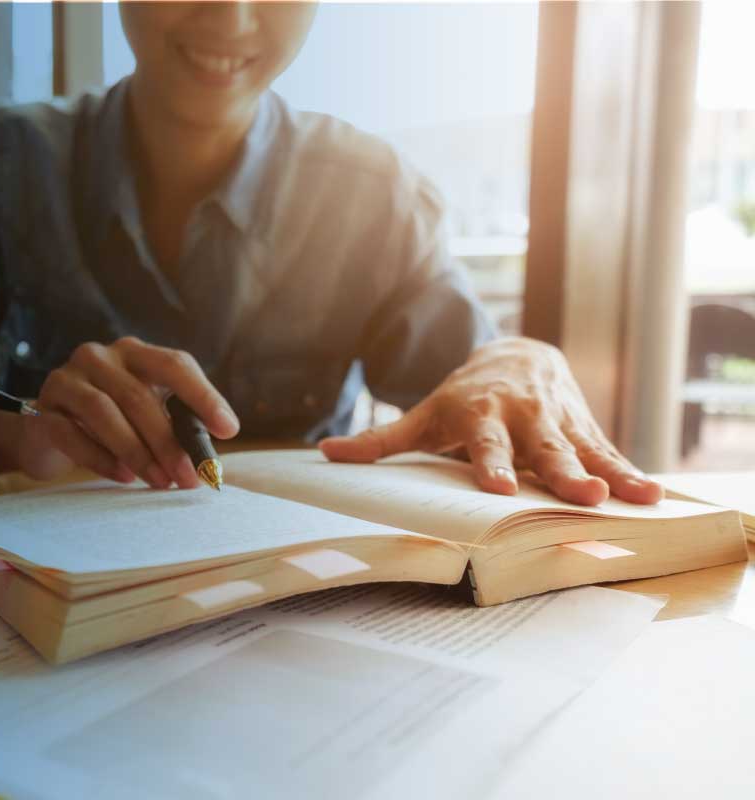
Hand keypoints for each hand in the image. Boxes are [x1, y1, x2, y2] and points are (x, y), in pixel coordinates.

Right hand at [18, 337, 239, 487]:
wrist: (46, 432)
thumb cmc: (108, 424)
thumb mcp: (145, 416)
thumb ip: (175, 425)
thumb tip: (209, 458)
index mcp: (133, 353)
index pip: (174, 364)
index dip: (203, 396)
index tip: (228, 430)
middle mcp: (98, 357)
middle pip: (138, 395)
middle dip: (168, 441)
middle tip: (189, 477)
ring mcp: (66, 380)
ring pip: (104, 412)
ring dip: (137, 451)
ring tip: (160, 481)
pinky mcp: (43, 410)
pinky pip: (72, 434)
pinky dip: (102, 459)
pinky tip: (124, 478)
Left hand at [319, 337, 663, 505]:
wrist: (517, 356)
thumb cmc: (463, 398)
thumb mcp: (424, 414)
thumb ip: (380, 440)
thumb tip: (324, 455)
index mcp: (481, 414)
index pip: (485, 443)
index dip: (491, 464)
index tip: (497, 487)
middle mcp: (525, 416)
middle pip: (542, 448)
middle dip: (559, 471)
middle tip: (578, 494)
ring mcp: (559, 423)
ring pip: (582, 451)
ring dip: (602, 474)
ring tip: (621, 497)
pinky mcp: (585, 430)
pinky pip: (609, 454)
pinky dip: (629, 474)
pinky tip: (653, 497)